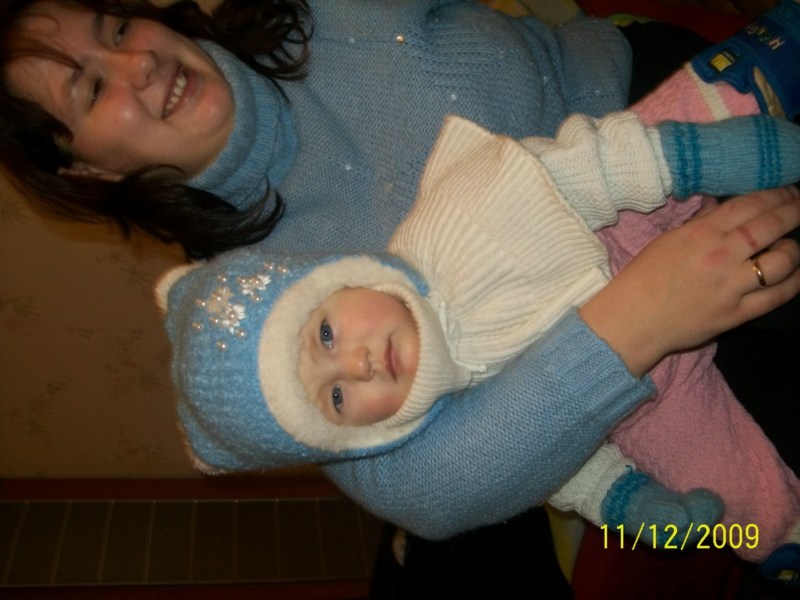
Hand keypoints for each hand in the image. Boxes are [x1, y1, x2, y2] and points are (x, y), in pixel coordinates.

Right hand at [580, 186, 799, 376]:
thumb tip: (723, 206)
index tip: (790, 191)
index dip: (776, 194)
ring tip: (790, 246)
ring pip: (782, 260)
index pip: (750, 205)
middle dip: (794, 211)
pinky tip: (797, 273)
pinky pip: (777, 296)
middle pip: (771, 226)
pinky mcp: (736, 314)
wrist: (631, 321)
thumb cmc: (642, 279)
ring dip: (793, 249)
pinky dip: (795, 282)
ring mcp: (731, 286)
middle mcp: (721, 256)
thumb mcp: (666, 241)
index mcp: (701, 234)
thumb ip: (700, 223)